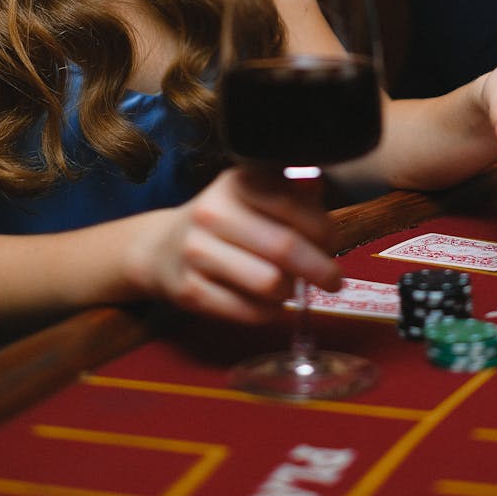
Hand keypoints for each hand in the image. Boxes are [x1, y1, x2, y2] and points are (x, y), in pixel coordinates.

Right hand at [128, 165, 341, 323]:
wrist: (161, 246)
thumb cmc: (224, 219)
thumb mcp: (252, 193)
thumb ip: (291, 190)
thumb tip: (319, 191)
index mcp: (236, 183)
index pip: (292, 205)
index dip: (323, 228)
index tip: (332, 242)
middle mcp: (212, 213)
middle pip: (284, 248)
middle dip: (320, 268)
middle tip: (334, 280)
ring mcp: (197, 253)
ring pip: (269, 284)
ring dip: (291, 291)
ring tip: (291, 287)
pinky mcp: (190, 291)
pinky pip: (249, 311)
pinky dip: (269, 312)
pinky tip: (268, 303)